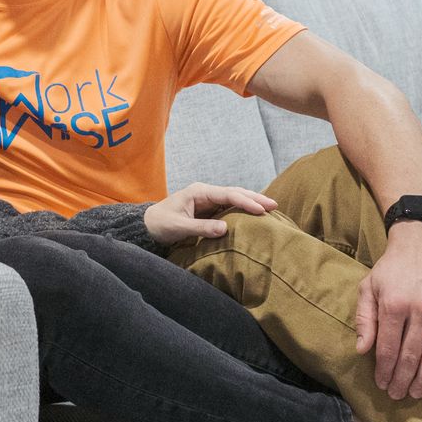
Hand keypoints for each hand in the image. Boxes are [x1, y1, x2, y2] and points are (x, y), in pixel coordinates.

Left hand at [144, 184, 277, 244]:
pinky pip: (229, 208)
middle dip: (254, 198)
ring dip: (251, 202)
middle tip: (274, 205)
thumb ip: (201, 228)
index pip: (227, 194)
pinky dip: (243, 210)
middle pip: (235, 192)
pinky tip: (255, 214)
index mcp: (198, 191)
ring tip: (270, 208)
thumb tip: (225, 229)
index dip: (245, 201)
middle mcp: (205, 193)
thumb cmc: (160, 225)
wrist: (147, 226)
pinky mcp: (208, 210)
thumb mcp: (179, 227)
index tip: (261, 210)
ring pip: (234, 199)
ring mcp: (208, 201)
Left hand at [354, 222, 421, 399]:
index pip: (388, 349)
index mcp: (394, 305)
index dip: (384, 370)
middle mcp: (420, 310)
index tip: (381, 384)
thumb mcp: (368, 287)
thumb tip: (362, 350)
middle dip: (401, 380)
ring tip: (415, 392)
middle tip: (397, 394)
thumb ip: (364, 319)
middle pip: (410, 356)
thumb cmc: (392, 267)